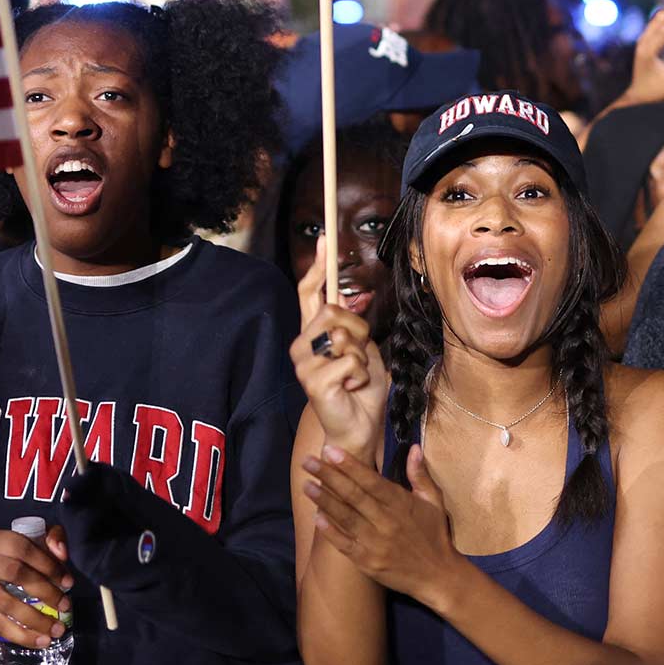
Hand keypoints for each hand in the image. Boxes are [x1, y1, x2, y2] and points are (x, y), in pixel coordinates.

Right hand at [0, 524, 72, 647]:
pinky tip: (39, 640)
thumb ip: (52, 538)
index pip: (24, 548)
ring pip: (5, 603)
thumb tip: (61, 553)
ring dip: (34, 620)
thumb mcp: (32, 539)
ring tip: (55, 630)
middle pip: (15, 574)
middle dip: (45, 592)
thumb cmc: (12, 555)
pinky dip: (20, 634)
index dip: (49, 565)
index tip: (69, 582)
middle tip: (65, 606)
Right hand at [290, 239, 387, 461]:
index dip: (317, 265)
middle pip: (333, 309)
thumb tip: (343, 293)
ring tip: (354, 373)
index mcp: (313, 333)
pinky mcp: (312, 382)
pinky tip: (351, 387)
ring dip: (361, 353)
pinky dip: (360, 372)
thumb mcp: (361, 345)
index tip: (324, 239)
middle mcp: (302, 344)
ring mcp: (303, 363)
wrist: (360, 426)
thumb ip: (348, 322)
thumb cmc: (361, 386)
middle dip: (357, 327)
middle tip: (358, 352)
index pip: (310, 292)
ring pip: (343, 333)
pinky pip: (350, 359)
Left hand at [303, 443, 463, 610]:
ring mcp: (374, 543)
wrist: (437, 575)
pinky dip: (330, 531)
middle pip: (353, 495)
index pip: (370, 480)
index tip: (330, 450)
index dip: (349, 465)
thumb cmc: (434, 533)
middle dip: (329, 476)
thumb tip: (414, 447)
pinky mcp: (367, 562)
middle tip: (308, 462)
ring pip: (345, 517)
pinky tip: (316, 518)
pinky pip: (345, 544)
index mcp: (400, 503)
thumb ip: (420, 474)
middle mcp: (385, 521)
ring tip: (306, 484)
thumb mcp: (433, 500)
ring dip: (324, 500)